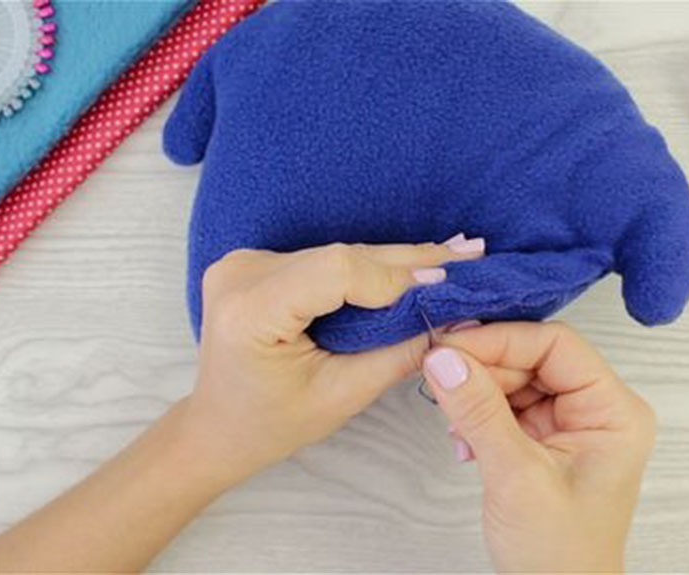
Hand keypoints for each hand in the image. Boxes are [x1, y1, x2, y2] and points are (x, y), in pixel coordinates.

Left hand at [181, 238, 483, 485]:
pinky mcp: (258, 262)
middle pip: (340, 255)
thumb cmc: (272, 423)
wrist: (219, 426)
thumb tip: (452, 321)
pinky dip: (369, 264)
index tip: (449, 282)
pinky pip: (324, 258)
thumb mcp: (340, 396)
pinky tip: (413, 260)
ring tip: (454, 257)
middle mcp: (241, 274)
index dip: (395, 275)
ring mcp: (245, 262)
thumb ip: (395, 355)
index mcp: (250, 311)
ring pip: (338, 253)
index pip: (335, 272)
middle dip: (409, 261)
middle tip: (470, 256)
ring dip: (395, 260)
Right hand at [421, 322, 654, 572]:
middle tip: (440, 376)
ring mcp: (571, 425)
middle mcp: (598, 410)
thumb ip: (480, 412)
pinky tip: (465, 439)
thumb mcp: (516, 477)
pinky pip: (508, 405)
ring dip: (478, 394)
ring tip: (455, 422)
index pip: (556, 346)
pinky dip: (480, 415)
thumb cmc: (560, 555)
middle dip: (485, 369)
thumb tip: (445, 358)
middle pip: (533, 358)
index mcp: (614, 412)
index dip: (501, 341)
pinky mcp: (546, 440)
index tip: (450, 346)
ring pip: (516, 379)